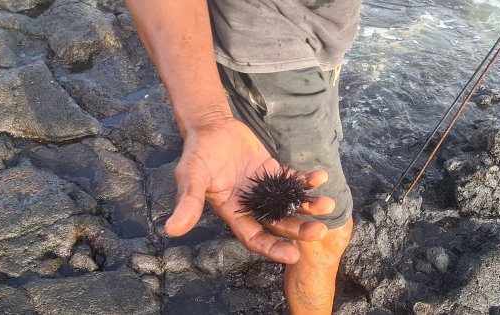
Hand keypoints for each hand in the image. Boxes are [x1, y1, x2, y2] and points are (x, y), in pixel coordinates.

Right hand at [165, 117, 334, 263]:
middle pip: (280, 224)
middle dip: (299, 229)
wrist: (211, 127)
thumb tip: (171, 230)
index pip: (255, 238)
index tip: (293, 255)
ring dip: (309, 207)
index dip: (273, 248)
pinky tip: (320, 177)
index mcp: (234, 214)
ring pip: (291, 204)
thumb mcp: (191, 177)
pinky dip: (307, 181)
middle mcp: (253, 206)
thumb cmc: (198, 153)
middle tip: (320, 231)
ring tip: (328, 204)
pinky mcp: (274, 172)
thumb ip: (187, 202)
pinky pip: (294, 181)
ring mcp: (266, 190)